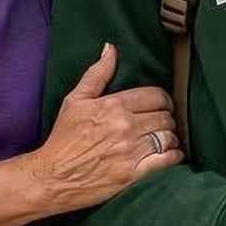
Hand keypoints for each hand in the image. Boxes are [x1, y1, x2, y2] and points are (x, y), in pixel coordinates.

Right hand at [33, 45, 181, 211]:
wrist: (51, 177)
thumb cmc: (63, 138)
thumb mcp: (75, 100)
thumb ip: (97, 73)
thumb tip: (110, 48)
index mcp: (114, 105)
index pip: (156, 95)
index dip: (163, 99)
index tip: (161, 105)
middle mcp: (125, 126)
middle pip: (165, 116)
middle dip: (167, 118)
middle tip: (162, 123)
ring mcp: (130, 151)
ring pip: (168, 137)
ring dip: (171, 137)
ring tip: (166, 139)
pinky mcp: (133, 174)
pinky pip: (167, 160)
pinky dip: (174, 155)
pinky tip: (171, 154)